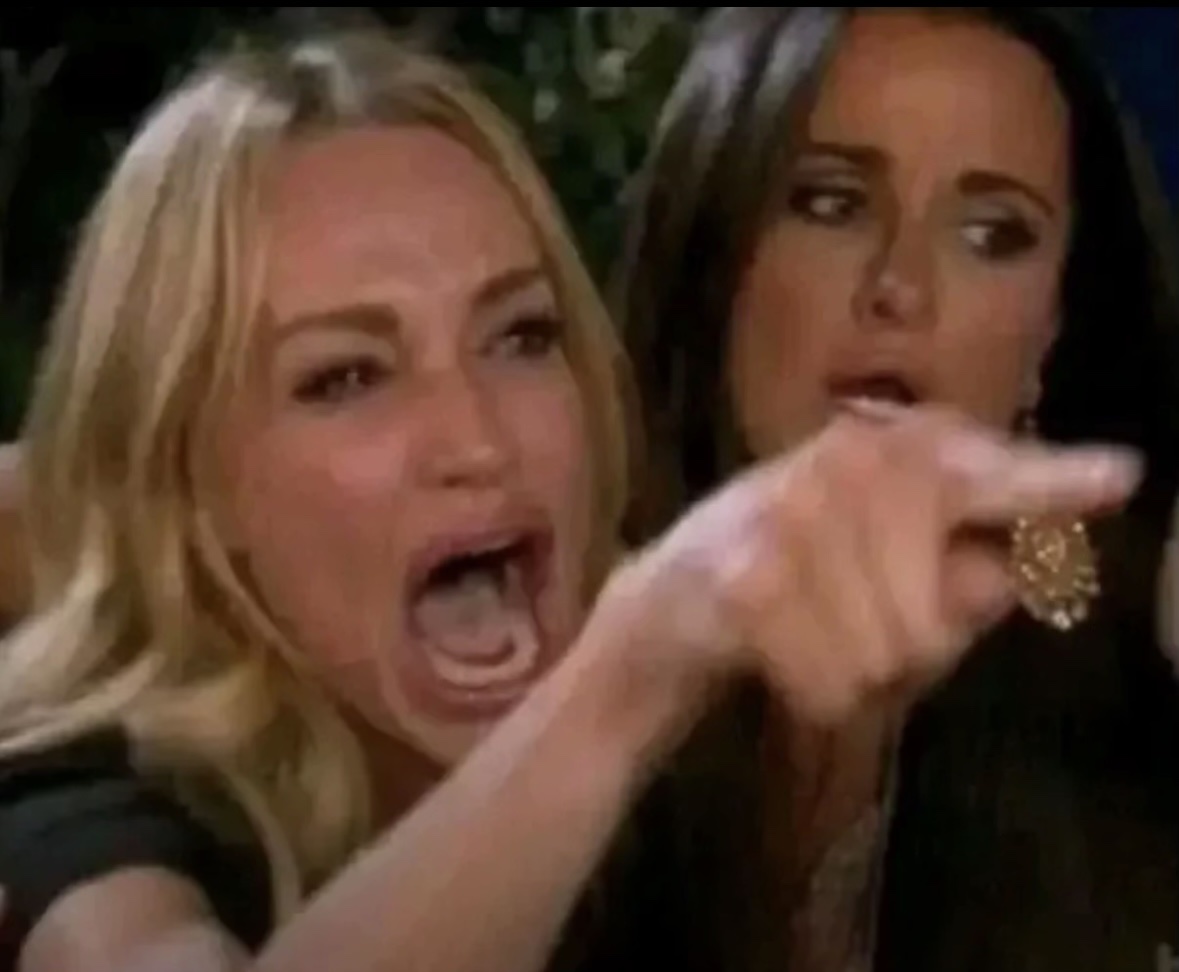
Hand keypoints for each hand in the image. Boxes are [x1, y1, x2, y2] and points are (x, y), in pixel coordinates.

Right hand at [626, 404, 1139, 726]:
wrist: (664, 606)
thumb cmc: (792, 581)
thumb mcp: (883, 572)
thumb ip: (960, 577)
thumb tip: (1007, 578)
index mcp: (888, 452)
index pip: (980, 473)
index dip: (1051, 480)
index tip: (1122, 476)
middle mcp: (843, 465)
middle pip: (937, 621)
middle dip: (905, 651)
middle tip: (844, 622)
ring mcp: (792, 515)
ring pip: (888, 660)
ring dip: (857, 678)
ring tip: (808, 637)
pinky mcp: (748, 578)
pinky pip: (833, 686)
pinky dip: (815, 698)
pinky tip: (777, 659)